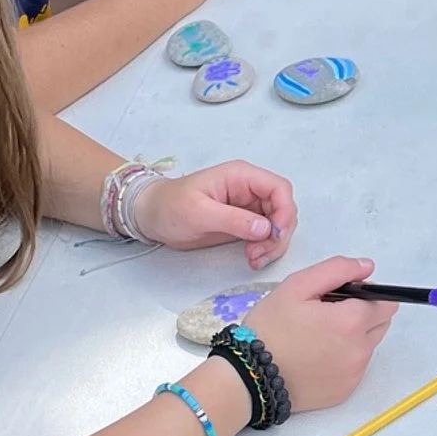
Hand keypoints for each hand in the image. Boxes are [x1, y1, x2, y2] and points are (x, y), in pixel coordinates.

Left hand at [135, 163, 298, 265]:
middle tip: (260, 254)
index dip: (284, 211)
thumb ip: (233, 219)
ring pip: (277, 224)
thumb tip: (266, 228)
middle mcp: (249, 189)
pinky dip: (264, 248)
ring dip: (273, 244)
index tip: (275, 235)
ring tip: (254, 259)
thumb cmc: (169, 207)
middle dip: (278, 233)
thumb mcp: (198, 213)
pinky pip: (265, 234)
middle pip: (282, 208)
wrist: (151, 216)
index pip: (279, 188)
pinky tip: (252, 258)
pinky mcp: (244, 222)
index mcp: (241, 176)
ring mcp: (247, 206)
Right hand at [242, 255, 398, 411]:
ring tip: (318, 337)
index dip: (366, 294)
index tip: (341, 296)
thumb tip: (367, 267)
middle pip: (381, 324)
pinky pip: (355, 368)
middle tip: (327, 315)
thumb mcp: (297, 286)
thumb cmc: (270, 328)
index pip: (386, 302)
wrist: (250, 377)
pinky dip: (343, 359)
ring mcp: (354, 374)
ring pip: (368, 345)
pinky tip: (316, 356)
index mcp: (351, 321)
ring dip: (353, 337)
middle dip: (363, 314)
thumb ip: (337, 270)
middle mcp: (360, 350)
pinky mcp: (345, 391)